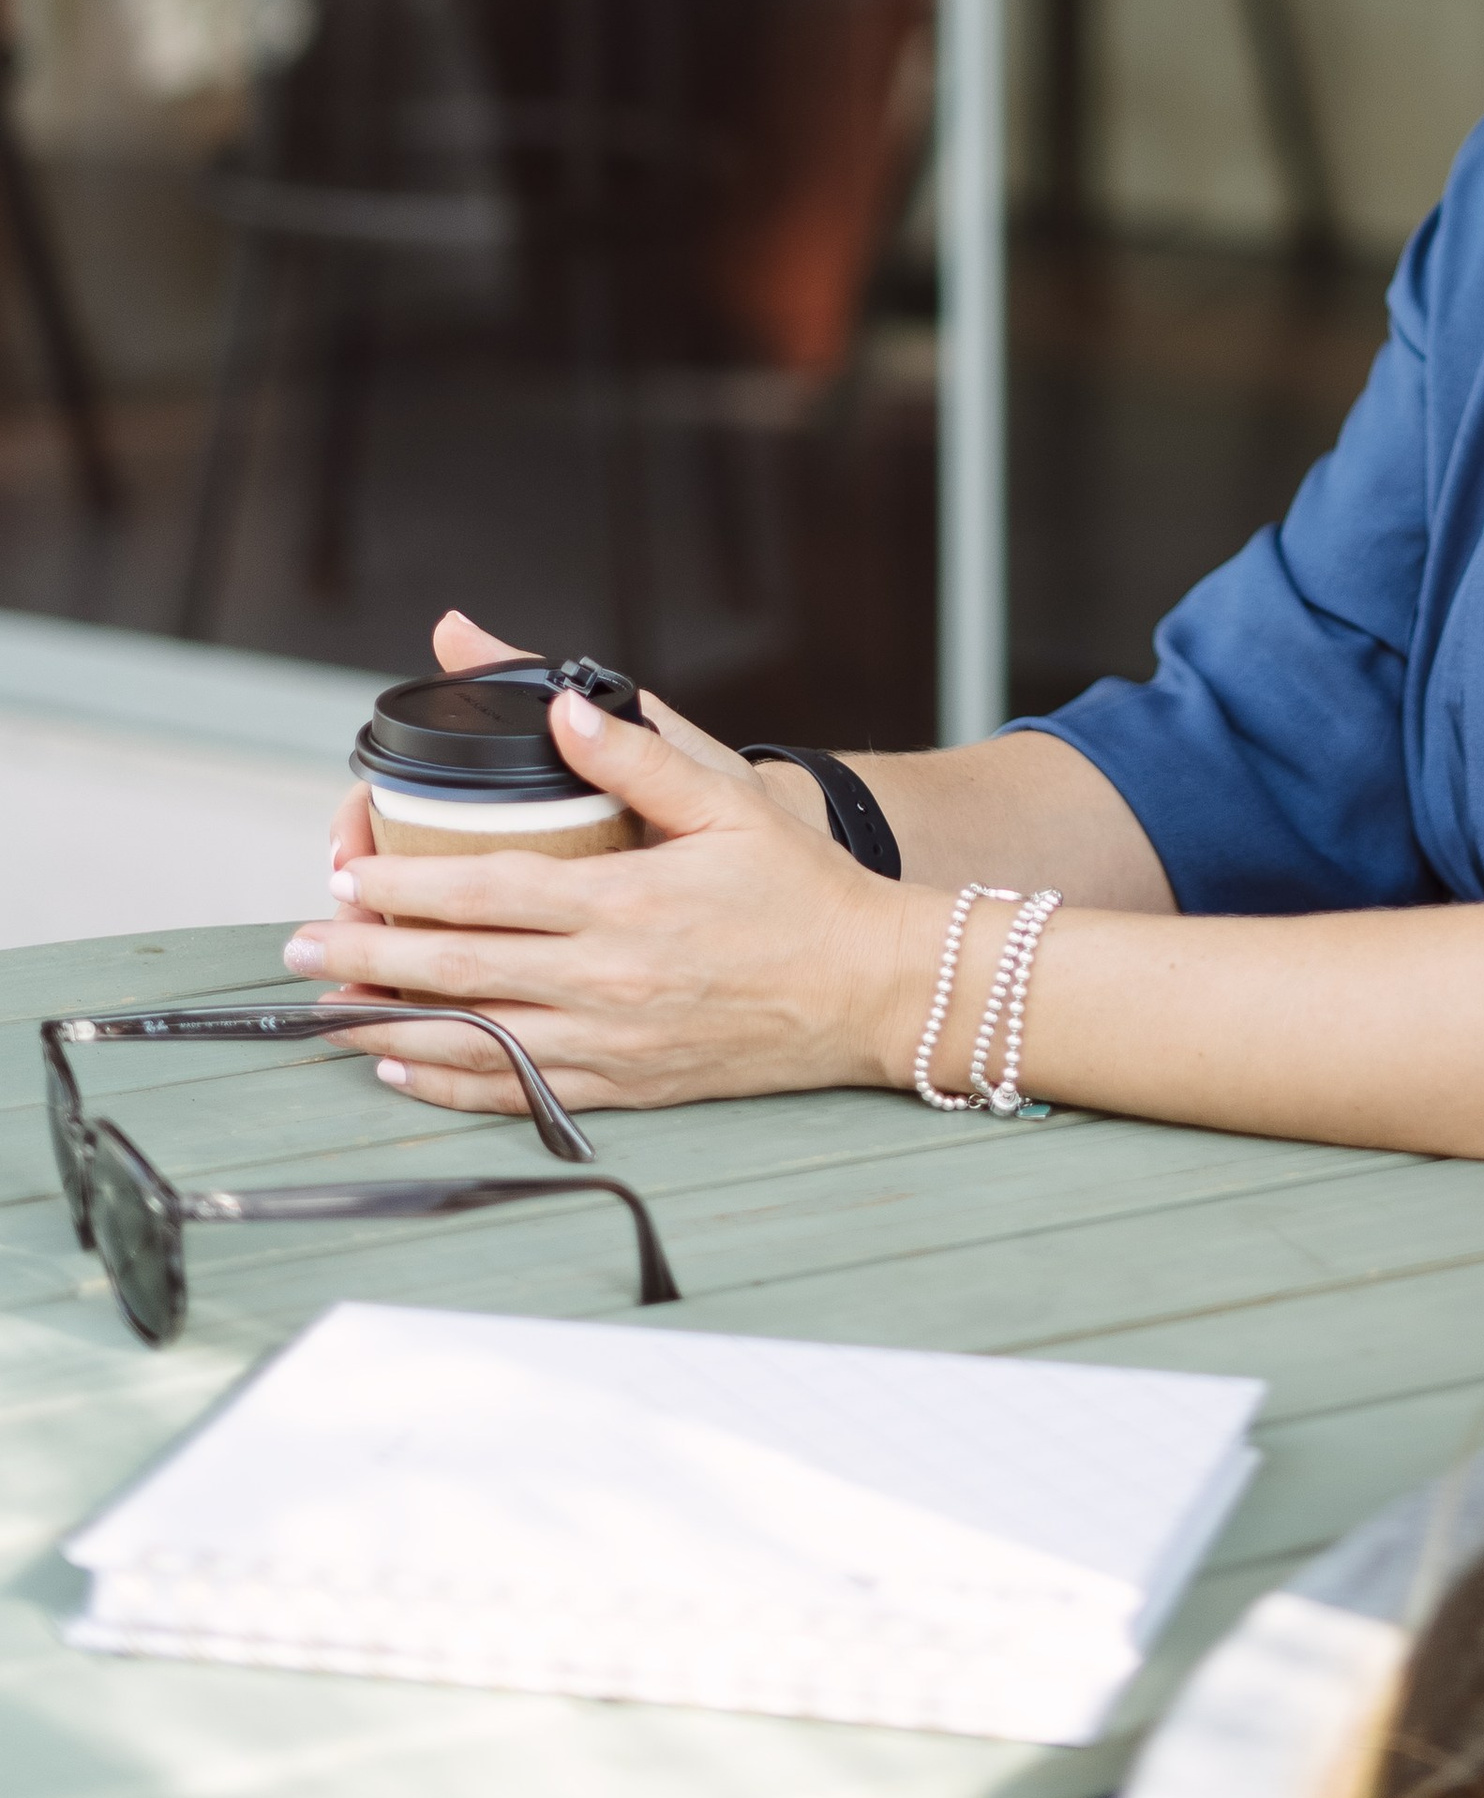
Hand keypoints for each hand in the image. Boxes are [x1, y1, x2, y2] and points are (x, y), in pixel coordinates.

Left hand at [296, 656, 928, 1119]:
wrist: (870, 987)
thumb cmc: (802, 891)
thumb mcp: (728, 803)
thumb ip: (638, 755)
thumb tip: (561, 705)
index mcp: (625, 903)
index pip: (486, 891)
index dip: (404, 885)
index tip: (346, 873)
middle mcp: (609, 980)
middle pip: (460, 970)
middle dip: (365, 958)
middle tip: (299, 948)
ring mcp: (615, 1042)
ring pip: (476, 1041)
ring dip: (389, 1027)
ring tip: (325, 1013)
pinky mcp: (629, 1084)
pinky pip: (520, 1092)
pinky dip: (451, 1084)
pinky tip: (403, 1069)